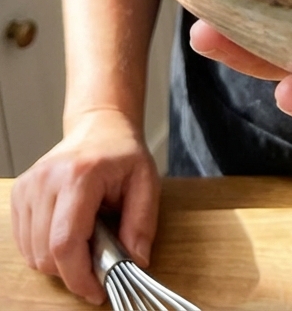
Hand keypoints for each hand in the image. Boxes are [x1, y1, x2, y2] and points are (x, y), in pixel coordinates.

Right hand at [11, 109, 159, 305]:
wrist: (99, 126)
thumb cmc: (122, 154)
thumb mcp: (146, 182)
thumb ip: (142, 223)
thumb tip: (136, 261)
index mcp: (80, 175)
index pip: (65, 242)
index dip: (78, 277)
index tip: (97, 291)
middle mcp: (47, 179)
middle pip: (45, 253)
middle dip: (72, 272)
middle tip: (97, 262)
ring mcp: (29, 185)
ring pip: (32, 253)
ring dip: (58, 263)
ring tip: (84, 242)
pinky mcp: (20, 193)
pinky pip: (24, 242)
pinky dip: (44, 250)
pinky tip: (67, 234)